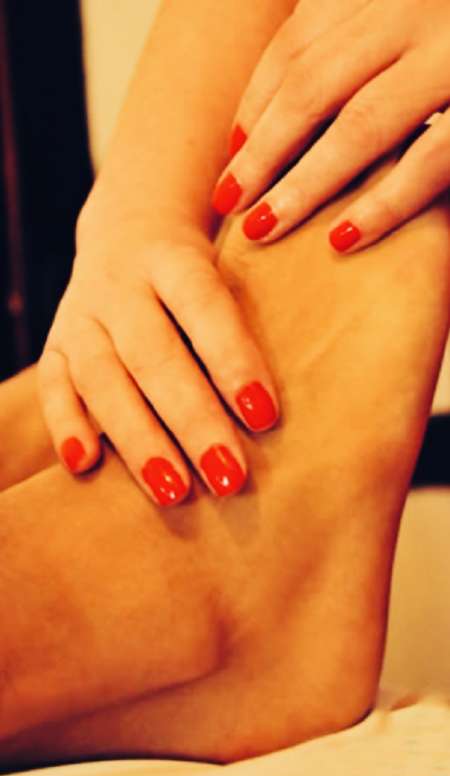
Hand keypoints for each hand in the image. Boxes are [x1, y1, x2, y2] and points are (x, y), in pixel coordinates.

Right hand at [38, 217, 277, 505]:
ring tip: (173, 491)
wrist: (129, 224)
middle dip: (191, 420)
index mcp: (173, 258)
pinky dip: (65, 424)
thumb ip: (243, 320)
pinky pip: (52, 383)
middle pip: (152, 354)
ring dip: (137, 438)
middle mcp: (120, 284)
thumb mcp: (225, 265)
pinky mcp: (56, 341)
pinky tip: (86, 465)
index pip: (203, 306)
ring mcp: (81, 313)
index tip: (264, 416)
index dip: (232, 359)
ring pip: (102, 377)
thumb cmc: (196, 267)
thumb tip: (275, 406)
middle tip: (228, 477)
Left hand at [212, 0, 449, 252]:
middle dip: (263, 150)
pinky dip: (382, 203)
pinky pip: (430, 159)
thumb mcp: (403, 17)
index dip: (257, 101)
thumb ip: (357, 45)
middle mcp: (412, 9)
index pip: (298, 43)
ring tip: (262, 228)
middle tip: (227, 201)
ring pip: (360, 124)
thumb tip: (287, 106)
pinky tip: (341, 239)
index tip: (234, 151)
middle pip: (313, 84)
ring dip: (303, 185)